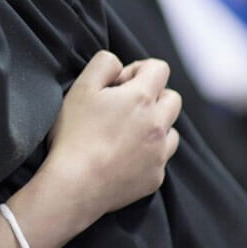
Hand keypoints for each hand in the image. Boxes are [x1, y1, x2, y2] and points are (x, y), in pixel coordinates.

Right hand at [39, 51, 180, 221]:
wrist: (76, 184)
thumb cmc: (74, 133)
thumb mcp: (80, 88)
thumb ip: (103, 64)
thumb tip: (118, 63)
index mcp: (141, 98)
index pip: (159, 68)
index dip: (137, 70)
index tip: (117, 84)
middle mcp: (158, 124)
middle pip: (172, 98)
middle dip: (151, 96)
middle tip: (122, 107)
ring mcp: (159, 153)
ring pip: (171, 129)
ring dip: (154, 125)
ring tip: (125, 132)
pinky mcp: (155, 176)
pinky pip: (160, 157)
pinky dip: (147, 152)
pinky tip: (122, 156)